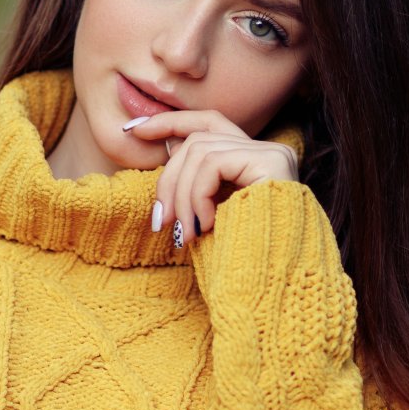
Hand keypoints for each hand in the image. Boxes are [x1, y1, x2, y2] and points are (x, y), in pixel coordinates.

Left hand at [126, 111, 298, 247]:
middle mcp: (270, 151)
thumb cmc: (240, 261)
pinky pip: (213, 163)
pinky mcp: (272, 163)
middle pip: (198, 139)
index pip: (209, 123)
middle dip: (169, 178)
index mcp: (256, 161)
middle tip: (161, 220)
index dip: (171, 122)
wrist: (271, 287)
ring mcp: (274, 154)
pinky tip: (206, 225)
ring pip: (200, 150)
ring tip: (184, 232)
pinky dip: (198, 195)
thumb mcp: (208, 215)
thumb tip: (169, 146)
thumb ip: (196, 180)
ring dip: (182, 195)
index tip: (134, 130)